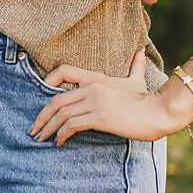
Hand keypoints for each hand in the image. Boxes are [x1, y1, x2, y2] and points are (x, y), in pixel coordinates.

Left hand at [29, 50, 185, 145]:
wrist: (158, 111)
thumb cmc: (147, 98)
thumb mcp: (138, 79)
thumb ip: (135, 64)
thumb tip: (140, 50)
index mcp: (96, 77)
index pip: (63, 71)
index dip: (47, 81)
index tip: (41, 99)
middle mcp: (92, 87)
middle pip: (56, 99)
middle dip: (41, 116)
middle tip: (34, 130)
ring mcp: (95, 102)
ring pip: (61, 114)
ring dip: (48, 129)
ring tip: (41, 139)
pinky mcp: (100, 117)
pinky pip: (72, 125)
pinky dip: (62, 135)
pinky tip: (59, 142)